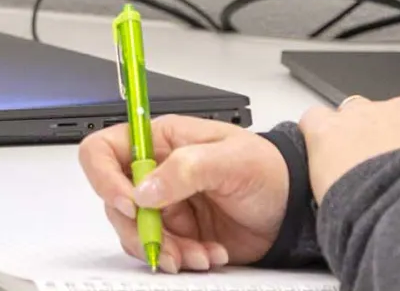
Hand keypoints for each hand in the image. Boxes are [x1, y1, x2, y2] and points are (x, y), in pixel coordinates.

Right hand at [76, 114, 285, 271]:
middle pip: (114, 201)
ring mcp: (165, 205)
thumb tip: (144, 189)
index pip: (105, 151)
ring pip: (135, 232)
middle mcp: (156, 172)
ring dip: (163, 249)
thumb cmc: (270, 170)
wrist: (294, 210)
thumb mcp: (232, 160)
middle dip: (139, 228)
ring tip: (198, 254)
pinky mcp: (178, 233)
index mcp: (162, 141)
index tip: (128, 202)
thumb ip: (186, 169)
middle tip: (168, 244)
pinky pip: (160, 250)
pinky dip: (182, 259)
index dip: (105, 177)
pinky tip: (210, 254)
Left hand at [297, 96, 399, 201]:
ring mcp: (367, 116)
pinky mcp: (331, 131)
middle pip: (389, 117)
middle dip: (384, 140)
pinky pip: (315, 121)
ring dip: (351, 138)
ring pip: (353, 116)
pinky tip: (323, 159)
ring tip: (353, 171)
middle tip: (383, 175)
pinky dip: (317, 137)